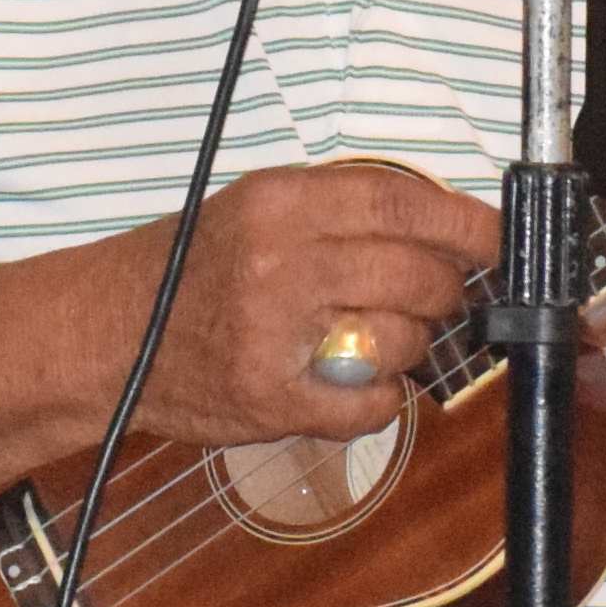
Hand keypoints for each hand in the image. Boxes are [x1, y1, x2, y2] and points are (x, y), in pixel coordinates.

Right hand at [110, 161, 502, 450]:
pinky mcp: (271, 398)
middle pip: (416, 274)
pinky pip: (371, 404)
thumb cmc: (189, 270)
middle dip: (446, 293)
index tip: (500, 241)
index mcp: (280, 202)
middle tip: (437, 300)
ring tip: (368, 342)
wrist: (106, 336)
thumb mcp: (256, 209)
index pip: (402, 202)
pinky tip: (348, 384)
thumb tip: (447, 227)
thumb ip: (342, 211)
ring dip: (407, 347)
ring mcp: (275, 333)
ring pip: (402, 340)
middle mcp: (280, 260)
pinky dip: (378, 400)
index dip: (467, 224)